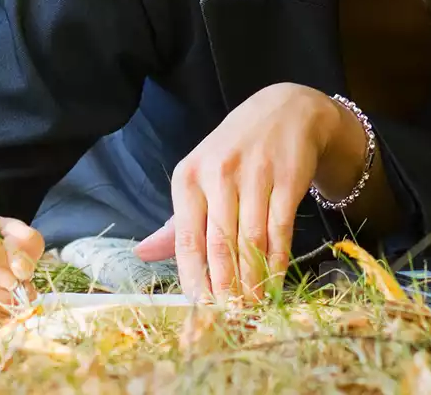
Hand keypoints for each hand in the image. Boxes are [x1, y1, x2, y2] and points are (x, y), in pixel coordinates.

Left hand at [134, 82, 362, 303]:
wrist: (285, 111)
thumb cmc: (234, 152)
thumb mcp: (200, 178)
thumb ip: (176, 222)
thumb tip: (143, 254)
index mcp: (188, 178)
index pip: (187, 239)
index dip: (194, 279)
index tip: (200, 311)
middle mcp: (218, 174)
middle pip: (220, 244)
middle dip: (225, 288)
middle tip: (229, 319)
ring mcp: (254, 174)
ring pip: (251, 241)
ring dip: (252, 280)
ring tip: (251, 308)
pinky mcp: (287, 178)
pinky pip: (280, 230)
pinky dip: (277, 262)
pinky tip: (274, 282)